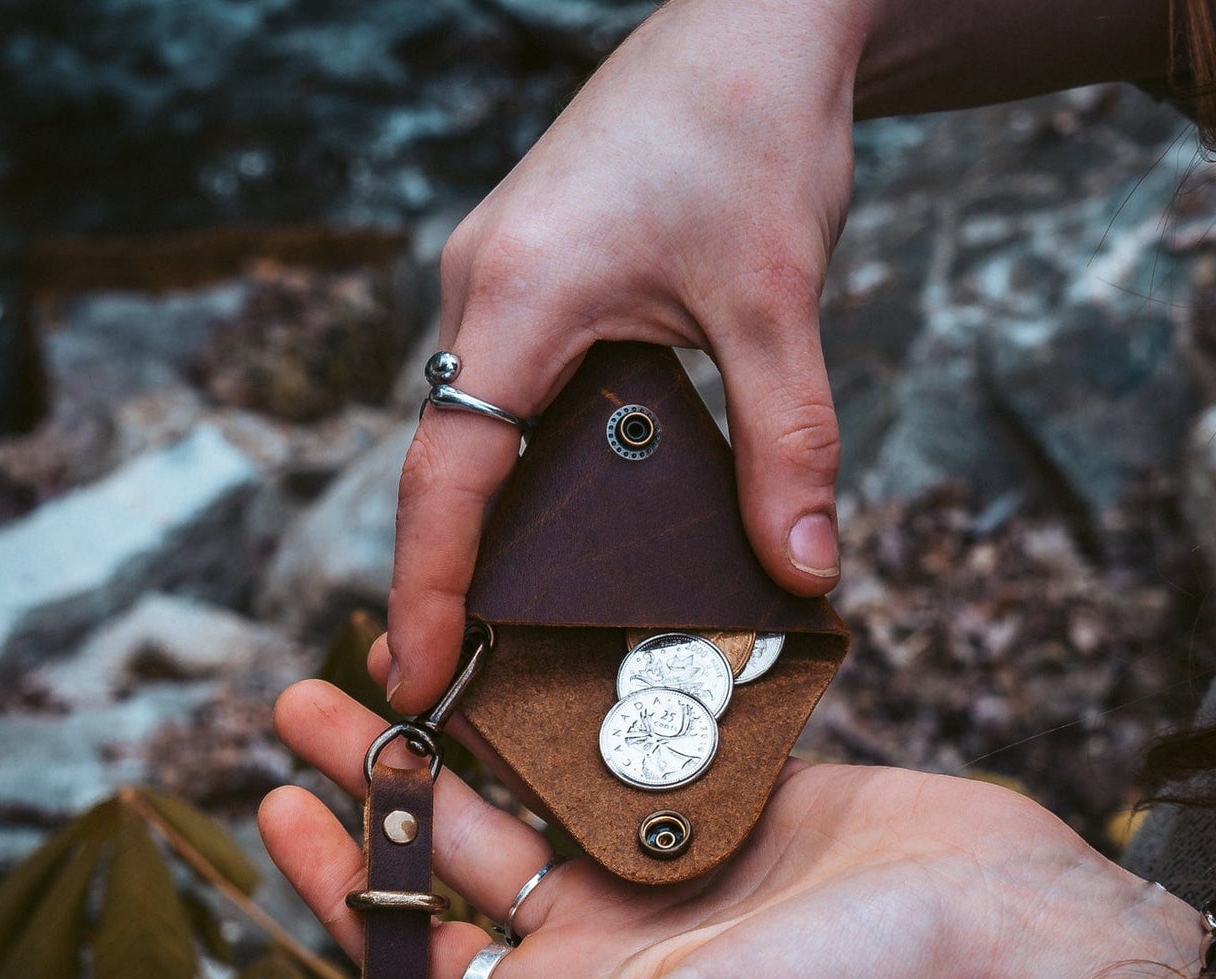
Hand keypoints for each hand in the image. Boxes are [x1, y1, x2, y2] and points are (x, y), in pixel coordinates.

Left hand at [260, 680, 1205, 978]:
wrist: (996, 923)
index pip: (430, 947)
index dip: (349, 882)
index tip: (283, 803)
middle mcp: (612, 937)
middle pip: (461, 851)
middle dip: (379, 780)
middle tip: (304, 702)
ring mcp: (664, 863)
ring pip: (528, 787)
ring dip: (458, 731)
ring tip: (390, 659)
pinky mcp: (719, 798)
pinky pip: (615, 746)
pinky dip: (562, 706)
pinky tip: (517, 653)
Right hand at [386, 0, 870, 710]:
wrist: (757, 21)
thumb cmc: (755, 131)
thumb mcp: (777, 301)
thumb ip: (785, 444)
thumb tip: (802, 570)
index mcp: (521, 293)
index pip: (449, 475)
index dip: (429, 588)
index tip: (414, 675)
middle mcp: (482, 285)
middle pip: (443, 461)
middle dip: (440, 573)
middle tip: (449, 676)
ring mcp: (494, 275)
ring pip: (467, 426)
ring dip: (479, 520)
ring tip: (495, 618)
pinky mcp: (526, 273)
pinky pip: (499, 388)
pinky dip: (514, 462)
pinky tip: (555, 511)